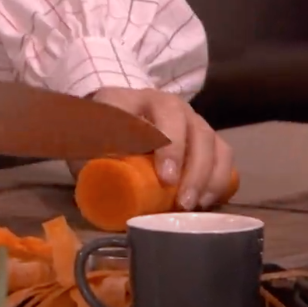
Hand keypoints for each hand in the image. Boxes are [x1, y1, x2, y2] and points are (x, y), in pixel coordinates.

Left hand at [67, 87, 235, 210]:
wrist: (112, 121)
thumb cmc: (97, 135)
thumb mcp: (84, 142)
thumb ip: (88, 158)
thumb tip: (101, 185)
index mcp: (130, 101)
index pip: (150, 114)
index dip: (165, 144)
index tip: (166, 177)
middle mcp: (165, 104)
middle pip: (187, 125)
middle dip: (190, 165)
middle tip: (182, 199)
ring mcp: (188, 118)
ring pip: (210, 139)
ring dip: (208, 175)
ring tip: (195, 205)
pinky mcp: (204, 136)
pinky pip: (223, 153)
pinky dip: (220, 177)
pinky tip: (209, 201)